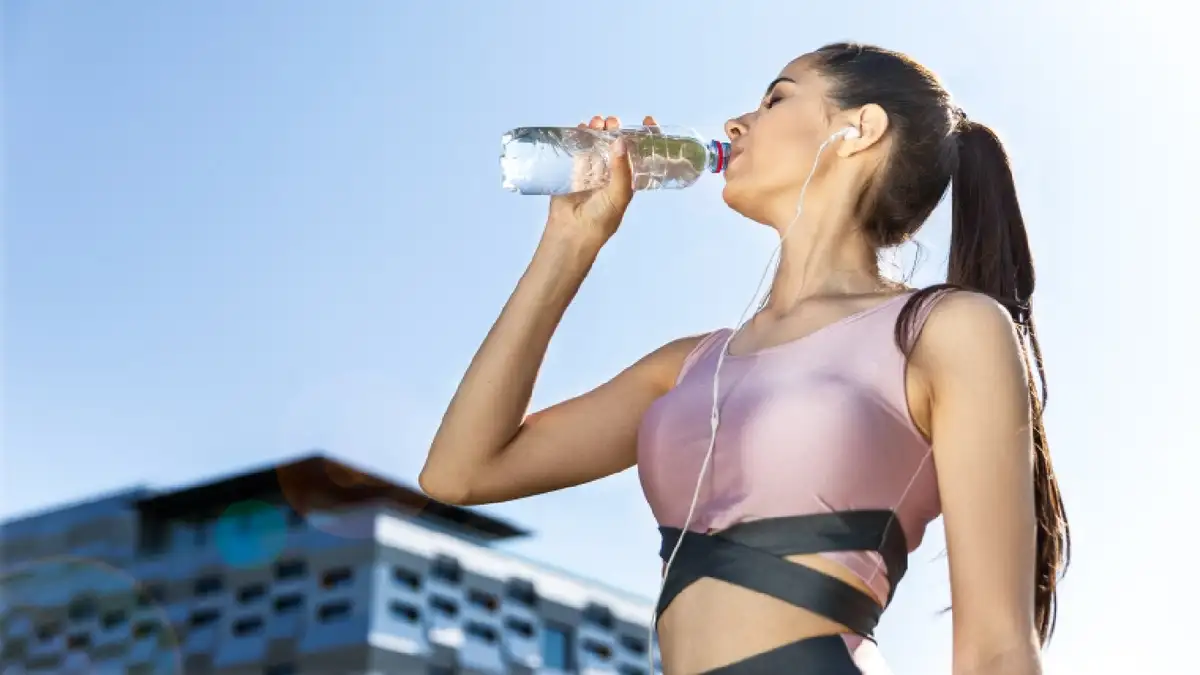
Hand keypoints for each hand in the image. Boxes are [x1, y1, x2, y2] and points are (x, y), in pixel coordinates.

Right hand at [545, 115, 657, 246]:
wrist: (573, 231)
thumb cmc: (601, 219)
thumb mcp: (620, 194)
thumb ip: (621, 169)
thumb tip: (621, 141)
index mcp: (626, 178)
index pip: (640, 152)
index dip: (645, 136)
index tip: (647, 120)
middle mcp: (610, 172)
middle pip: (615, 143)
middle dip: (615, 129)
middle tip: (612, 122)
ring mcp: (591, 170)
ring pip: (596, 143)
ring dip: (597, 130)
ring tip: (596, 123)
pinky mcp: (572, 170)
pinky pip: (577, 149)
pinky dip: (579, 137)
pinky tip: (581, 129)